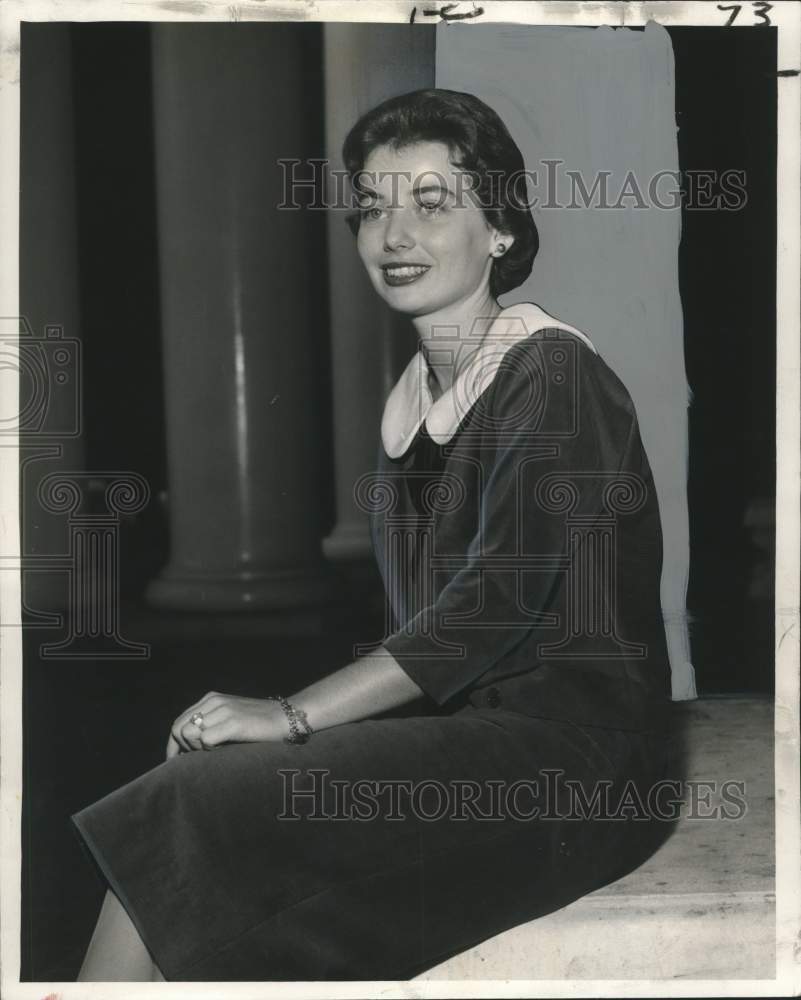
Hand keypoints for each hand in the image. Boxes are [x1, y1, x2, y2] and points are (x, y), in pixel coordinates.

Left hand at [166, 692, 287, 758]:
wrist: (287, 718)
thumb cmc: (259, 725)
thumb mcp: (230, 719)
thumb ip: (210, 725)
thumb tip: (186, 746)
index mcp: (210, 699)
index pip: (179, 722)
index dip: (174, 745)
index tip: (177, 762)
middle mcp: (213, 701)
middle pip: (179, 729)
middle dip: (182, 749)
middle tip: (197, 761)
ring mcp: (223, 710)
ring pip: (189, 734)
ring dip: (196, 749)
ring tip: (213, 753)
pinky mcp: (233, 722)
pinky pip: (205, 740)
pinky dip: (209, 750)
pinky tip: (224, 750)